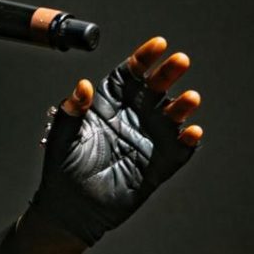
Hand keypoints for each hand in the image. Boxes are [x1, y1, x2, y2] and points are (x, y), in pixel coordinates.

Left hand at [31, 37, 202, 245]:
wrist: (70, 208)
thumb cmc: (62, 169)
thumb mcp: (61, 136)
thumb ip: (71, 110)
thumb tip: (83, 86)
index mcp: (109, 105)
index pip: (129, 75)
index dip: (144, 58)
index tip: (158, 45)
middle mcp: (132, 117)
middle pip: (155, 89)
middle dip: (168, 73)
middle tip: (179, 61)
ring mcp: (147, 140)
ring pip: (171, 117)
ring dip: (183, 106)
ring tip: (189, 98)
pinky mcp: (157, 165)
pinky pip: (178, 151)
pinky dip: (188, 141)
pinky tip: (192, 132)